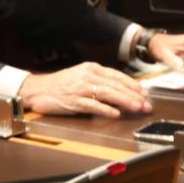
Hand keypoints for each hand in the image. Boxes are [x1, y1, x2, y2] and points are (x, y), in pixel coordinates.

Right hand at [17, 62, 151, 118]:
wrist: (37, 89)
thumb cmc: (60, 85)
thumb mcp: (81, 76)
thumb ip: (100, 82)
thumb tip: (122, 90)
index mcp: (91, 68)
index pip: (117, 76)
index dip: (133, 85)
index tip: (145, 93)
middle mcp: (87, 76)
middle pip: (116, 85)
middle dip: (134, 95)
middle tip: (146, 104)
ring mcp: (80, 88)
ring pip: (108, 94)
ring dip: (125, 101)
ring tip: (137, 108)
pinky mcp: (73, 101)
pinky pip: (93, 105)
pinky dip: (105, 109)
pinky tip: (115, 114)